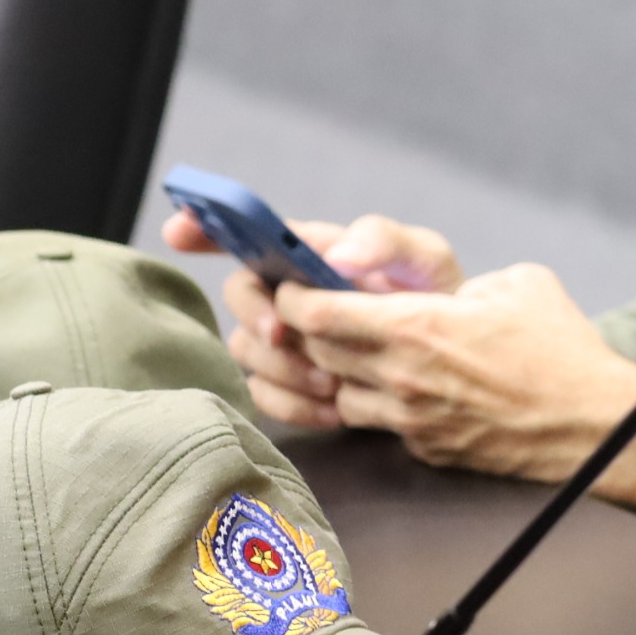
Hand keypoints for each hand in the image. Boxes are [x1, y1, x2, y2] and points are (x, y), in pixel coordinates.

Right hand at [165, 210, 459, 429]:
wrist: (457, 362)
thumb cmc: (440, 299)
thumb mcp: (425, 260)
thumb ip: (384, 241)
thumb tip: (338, 253)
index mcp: (312, 253)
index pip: (248, 232)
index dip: (207, 226)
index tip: (179, 232)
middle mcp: (290, 293)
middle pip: (240, 295)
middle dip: (256, 316)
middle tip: (288, 335)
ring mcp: (287, 341)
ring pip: (247, 351)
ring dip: (283, 367)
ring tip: (334, 379)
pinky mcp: (294, 384)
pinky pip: (266, 397)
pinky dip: (295, 405)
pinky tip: (335, 407)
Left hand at [266, 261, 635, 498]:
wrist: (597, 426)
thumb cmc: (563, 351)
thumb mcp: (518, 284)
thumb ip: (461, 276)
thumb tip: (432, 276)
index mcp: (417, 326)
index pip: (316, 311)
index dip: (294, 295)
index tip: (296, 285)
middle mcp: (401, 376)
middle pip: (314, 352)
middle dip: (303, 330)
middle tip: (309, 312)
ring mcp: (409, 420)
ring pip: (333, 393)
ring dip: (330, 371)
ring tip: (344, 349)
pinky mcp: (424, 448)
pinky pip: (372, 423)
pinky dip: (367, 403)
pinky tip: (386, 386)